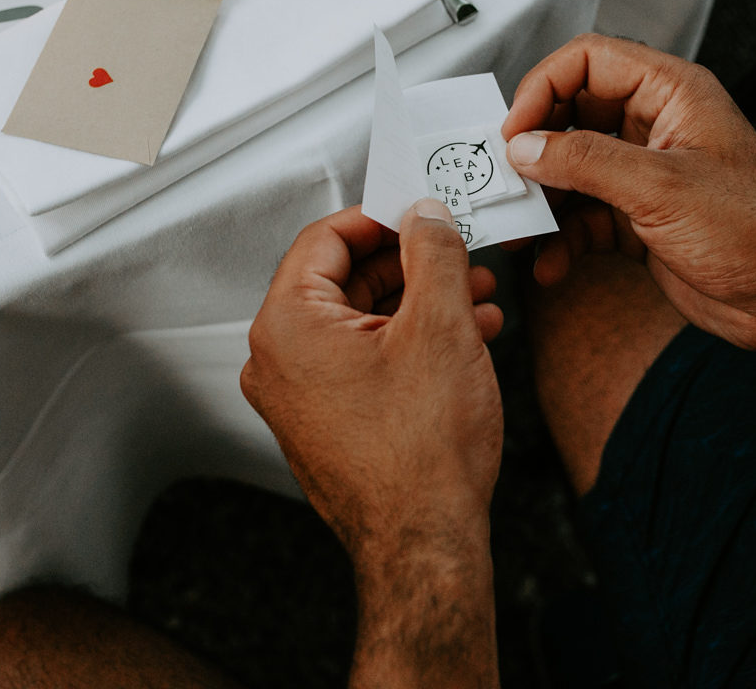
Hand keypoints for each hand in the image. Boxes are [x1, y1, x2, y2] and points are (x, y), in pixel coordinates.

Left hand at [244, 201, 503, 557]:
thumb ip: (434, 253)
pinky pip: (364, 362)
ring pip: (362, 323)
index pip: (326, 238)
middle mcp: (278, 362)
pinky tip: (464, 340)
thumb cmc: (421, 457)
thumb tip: (426, 217)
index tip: (419, 211)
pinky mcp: (327, 424)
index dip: (381, 217)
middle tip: (458, 253)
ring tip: (476, 300)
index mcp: (286, 327)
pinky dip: (410, 344)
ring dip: (421, 304)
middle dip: (413, 265)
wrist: (426, 544)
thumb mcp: (440, 326)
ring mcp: (300, 398)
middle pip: (345, 280)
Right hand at [501, 33, 755, 351]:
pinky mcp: (640, 219)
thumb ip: (586, 162)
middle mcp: (657, 127)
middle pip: (572, 115)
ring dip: (543, 200)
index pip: (589, 61)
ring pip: (573, 171)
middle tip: (506, 175)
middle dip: (535, 148)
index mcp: (673, 93)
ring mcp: (646, 174)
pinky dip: (563, 240)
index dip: (544, 87)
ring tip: (521, 226)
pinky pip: (584, 219)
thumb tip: (529, 146)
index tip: (514, 128)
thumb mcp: (661, 188)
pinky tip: (553, 262)